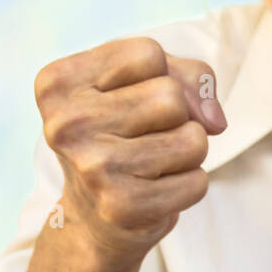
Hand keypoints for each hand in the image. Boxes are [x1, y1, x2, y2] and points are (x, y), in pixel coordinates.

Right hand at [35, 37, 226, 265]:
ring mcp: (91, 167)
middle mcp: (65, 124)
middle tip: (146, 138)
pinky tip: (156, 190)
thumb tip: (213, 122)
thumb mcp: (145, 85)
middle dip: (179, 116)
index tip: (133, 100)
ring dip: (189, 151)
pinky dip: (189, 184)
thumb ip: (189, 77)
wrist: (92, 217)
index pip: (148, 54)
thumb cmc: (123, 135)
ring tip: (154, 163)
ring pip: (192, 139)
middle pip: (171, 96)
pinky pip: (197, 181)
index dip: (162, 76)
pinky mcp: (121, 206)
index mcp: (58, 83)